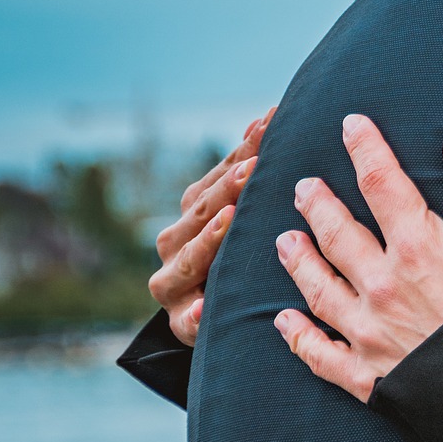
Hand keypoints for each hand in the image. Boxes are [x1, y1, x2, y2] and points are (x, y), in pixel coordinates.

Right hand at [149, 107, 273, 345]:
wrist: (208, 318)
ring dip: (208, 240)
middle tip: (253, 168)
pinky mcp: (180, 323)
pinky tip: (204, 308)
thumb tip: (264, 118)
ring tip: (228, 220)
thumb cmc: (234, 254)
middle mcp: (175, 243)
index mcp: (192, 212)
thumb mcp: (240, 214)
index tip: (269, 124)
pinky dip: (194, 314)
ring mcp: (173, 283)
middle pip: (201, 211)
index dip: (243, 151)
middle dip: (227, 188)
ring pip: (189, 259)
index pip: (217, 177)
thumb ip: (248, 173)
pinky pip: (186, 320)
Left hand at [274, 114, 442, 401]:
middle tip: (303, 187)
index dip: (365, 147)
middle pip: (337, 232)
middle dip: (318, 204)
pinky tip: (283, 321)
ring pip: (318, 288)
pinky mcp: (368, 376)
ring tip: (284, 241)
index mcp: (418, 245)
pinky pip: (320, 354)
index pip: (381, 182)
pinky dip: (297, 337)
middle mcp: (382, 285)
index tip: (351, 124)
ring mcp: (369, 333)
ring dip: (298, 261)